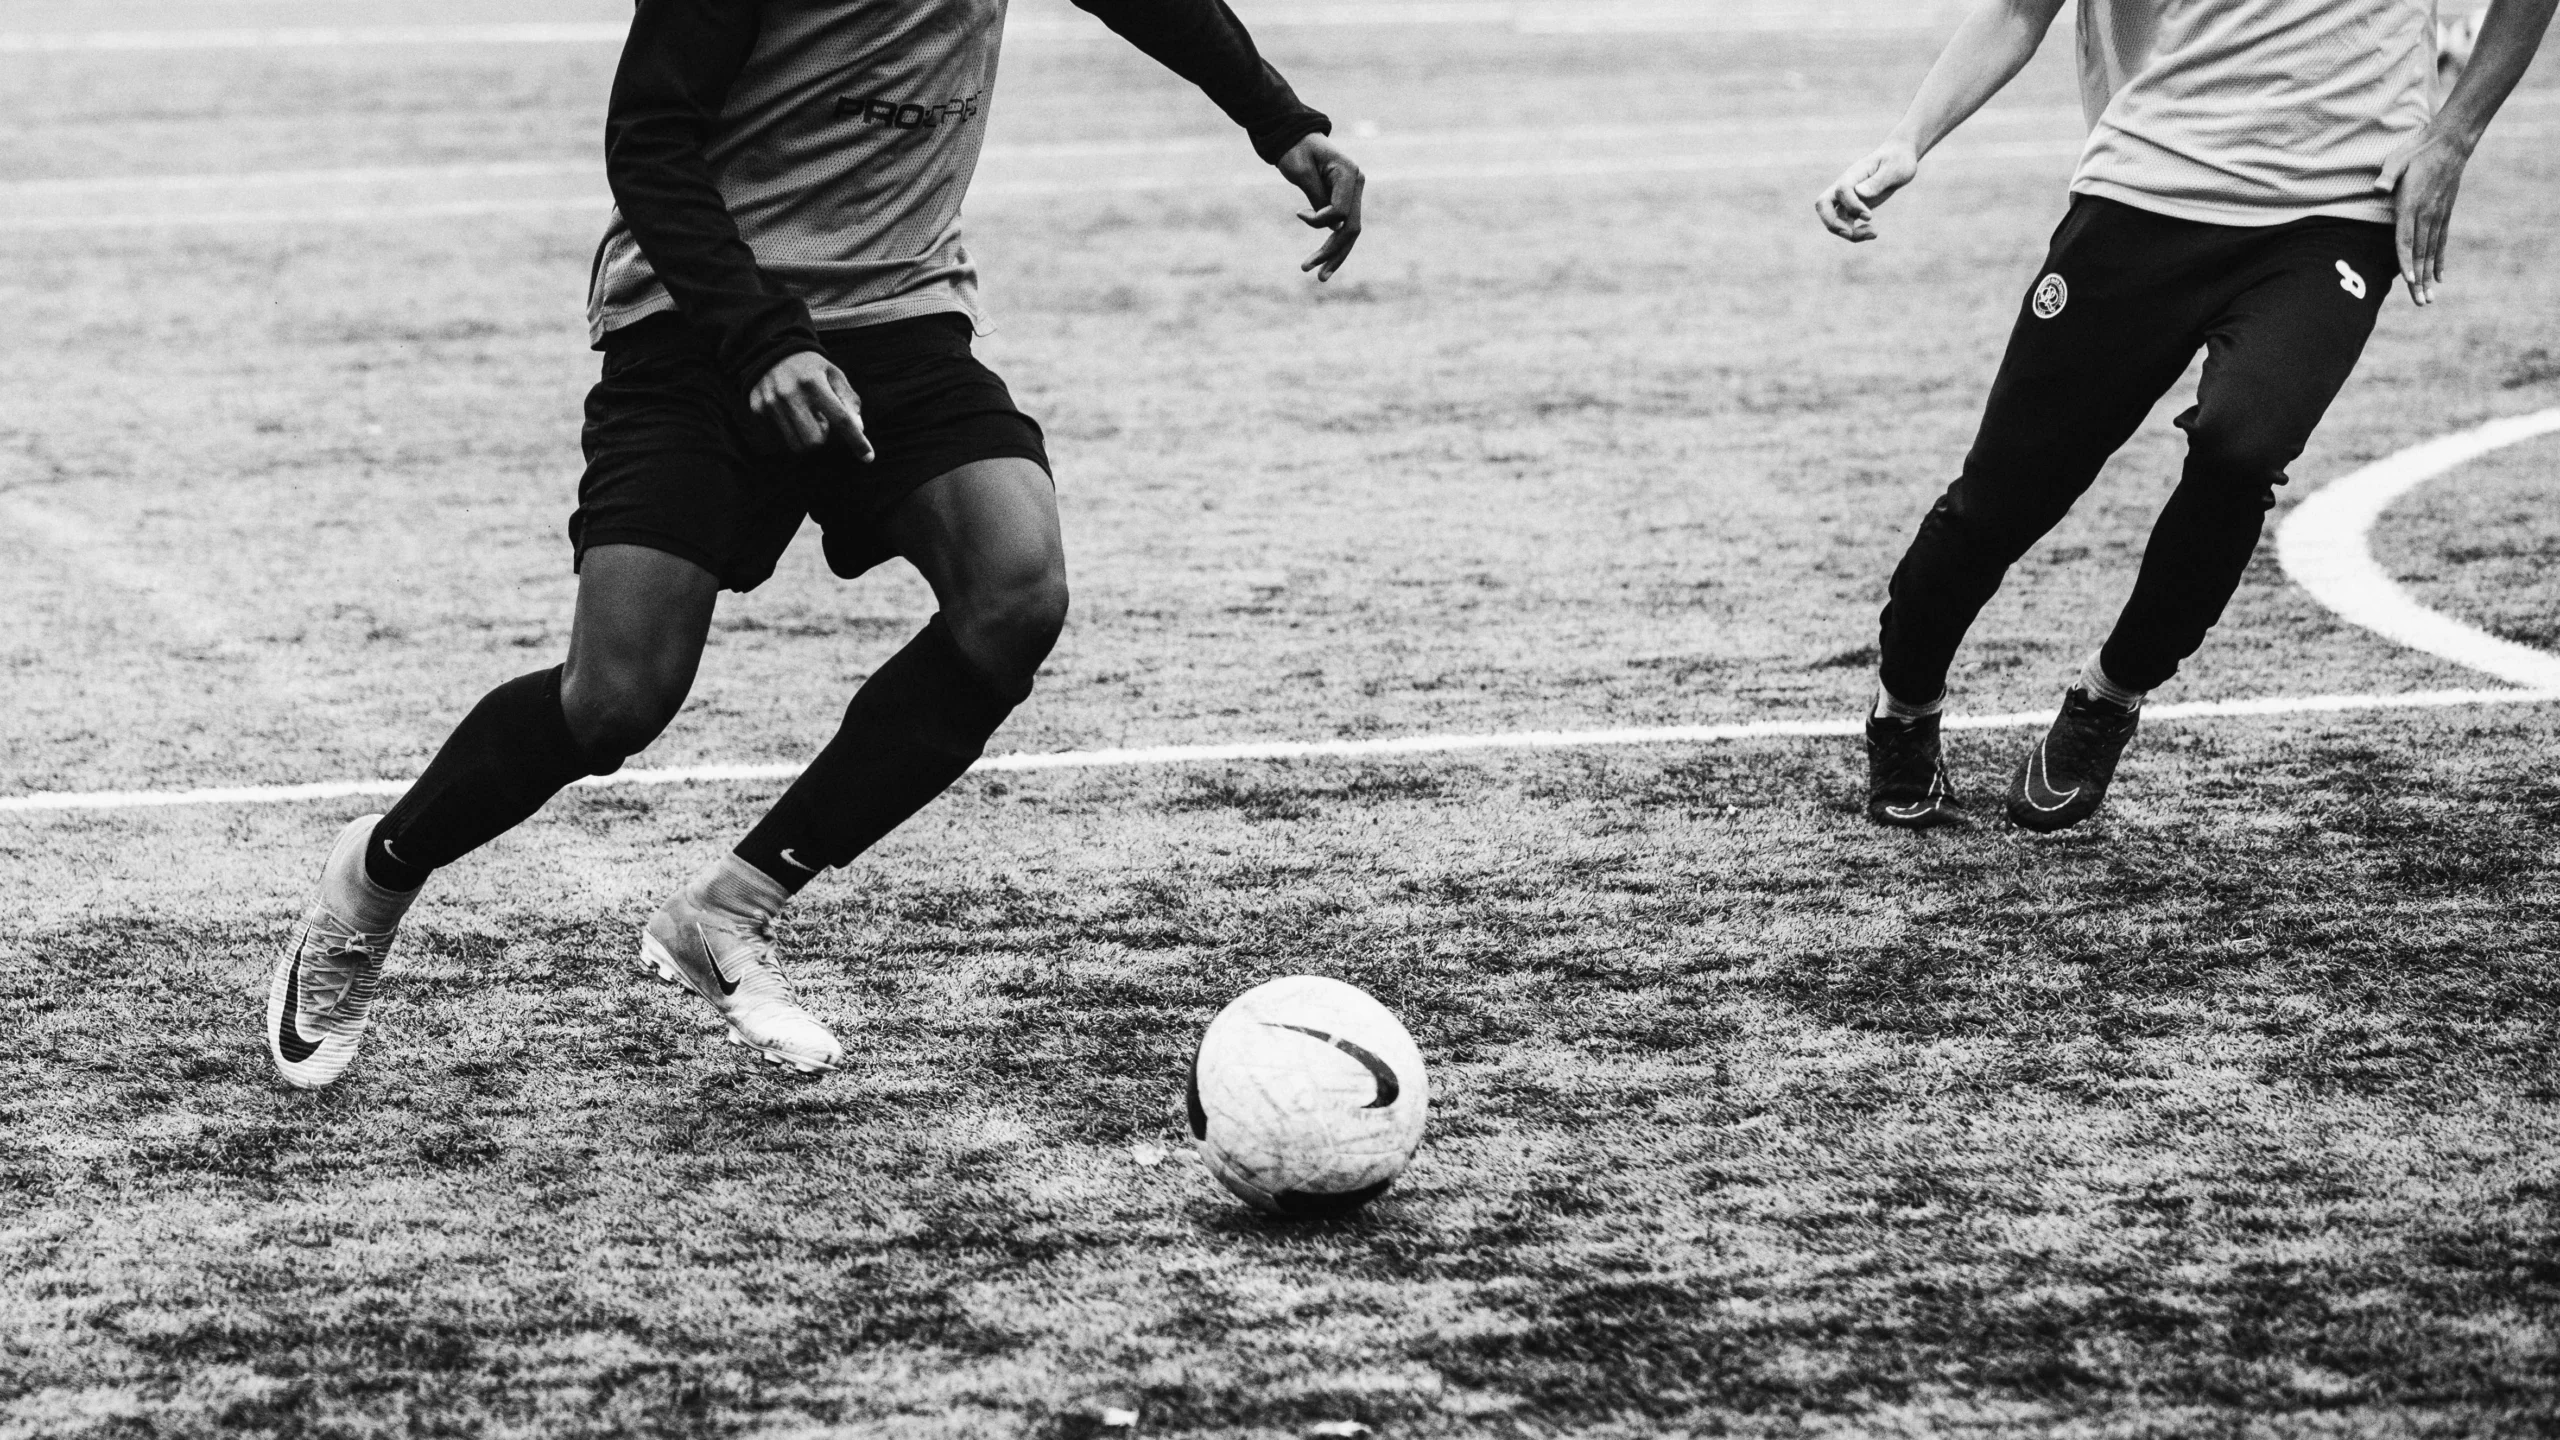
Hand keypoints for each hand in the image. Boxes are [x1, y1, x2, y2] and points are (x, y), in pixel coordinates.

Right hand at [748, 350, 872, 457]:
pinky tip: (788, 412)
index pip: (840, 419)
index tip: (868, 457)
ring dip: (806, 435)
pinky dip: (790, 430)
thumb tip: (859, 428)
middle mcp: (790, 394)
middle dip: (823, 436)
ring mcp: (771, 404)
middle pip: (814, 441)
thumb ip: (848, 399)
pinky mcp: (758, 409)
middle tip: (820, 419)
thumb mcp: (834, 374)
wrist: (771, 351)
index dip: (856, 440)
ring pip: (796, 444)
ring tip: (805, 415)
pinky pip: (779, 436)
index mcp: (814, 383)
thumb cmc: (809, 367)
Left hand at [1275, 132, 1364, 280]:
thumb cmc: (1295, 150)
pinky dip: (1335, 245)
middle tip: (1308, 269)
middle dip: (1332, 251)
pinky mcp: (1347, 199)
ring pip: (1350, 232)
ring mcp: (1354, 192)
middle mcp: (1357, 183)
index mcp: (1349, 173)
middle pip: (1351, 228)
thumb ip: (1319, 199)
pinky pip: (1344, 227)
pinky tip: (1324, 263)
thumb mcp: (1301, 173)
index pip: (1341, 211)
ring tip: (1320, 277)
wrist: (1295, 136)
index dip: (1320, 221)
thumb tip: (1333, 229)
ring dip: (1336, 255)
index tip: (1298, 213)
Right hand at [1814, 140, 1919, 241]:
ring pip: (1835, 220)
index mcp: (1853, 175)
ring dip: (1849, 233)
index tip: (1870, 216)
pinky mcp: (1855, 208)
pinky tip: (1874, 232)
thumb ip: (1878, 181)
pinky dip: (1856, 233)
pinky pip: (1847, 225)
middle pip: (1823, 205)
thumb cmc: (1898, 160)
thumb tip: (1859, 192)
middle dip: (1831, 222)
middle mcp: (1845, 187)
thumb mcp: (1894, 169)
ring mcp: (1848, 199)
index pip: (1842, 191)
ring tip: (1874, 233)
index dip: (1852, 206)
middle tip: (1849, 232)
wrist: (1900, 159)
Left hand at [2378, 126, 2472, 305]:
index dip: (2406, 261)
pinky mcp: (2445, 213)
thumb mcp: (2397, 160)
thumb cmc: (2416, 151)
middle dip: (2418, 280)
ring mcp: (2437, 215)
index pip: (2406, 239)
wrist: (2450, 143)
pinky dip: (2439, 260)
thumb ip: (2388, 176)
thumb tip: (2378, 188)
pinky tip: (2439, 278)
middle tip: (2420, 303)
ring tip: (2428, 299)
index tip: (2408, 280)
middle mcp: (2426, 215)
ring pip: (2431, 252)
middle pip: (2420, 253)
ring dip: (2428, 276)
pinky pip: (2441, 242)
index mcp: (2411, 206)